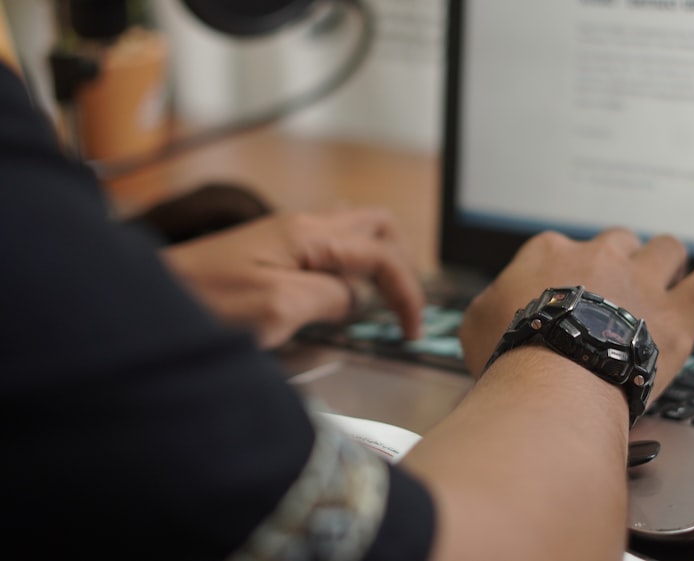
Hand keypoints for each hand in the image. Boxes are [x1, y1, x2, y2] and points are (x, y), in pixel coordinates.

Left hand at [162, 207, 424, 347]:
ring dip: (378, 263)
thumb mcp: (278, 308)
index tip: (411, 332)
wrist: (149, 298)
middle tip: (402, 308)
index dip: (406, 292)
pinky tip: (340, 294)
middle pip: (378, 227)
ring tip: (378, 301)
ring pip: (356, 232)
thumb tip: (355, 299)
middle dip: (401, 266)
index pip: (381, 254)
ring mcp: (287, 234)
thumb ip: (329, 298)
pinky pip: (330, 246)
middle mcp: (303, 225)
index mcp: (309, 235)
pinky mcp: (273, 249)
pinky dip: (351, 266)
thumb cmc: (207, 304)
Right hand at [459, 228, 693, 396]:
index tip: (567, 300)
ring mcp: (643, 280)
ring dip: (667, 266)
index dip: (568, 275)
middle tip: (615, 298)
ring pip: (668, 249)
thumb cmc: (511, 354)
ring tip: (664, 290)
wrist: (552, 379)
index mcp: (550, 252)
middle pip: (620, 242)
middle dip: (621, 265)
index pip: (564, 249)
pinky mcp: (678, 312)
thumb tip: (492, 309)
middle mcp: (600, 255)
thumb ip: (489, 306)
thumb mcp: (475, 325)